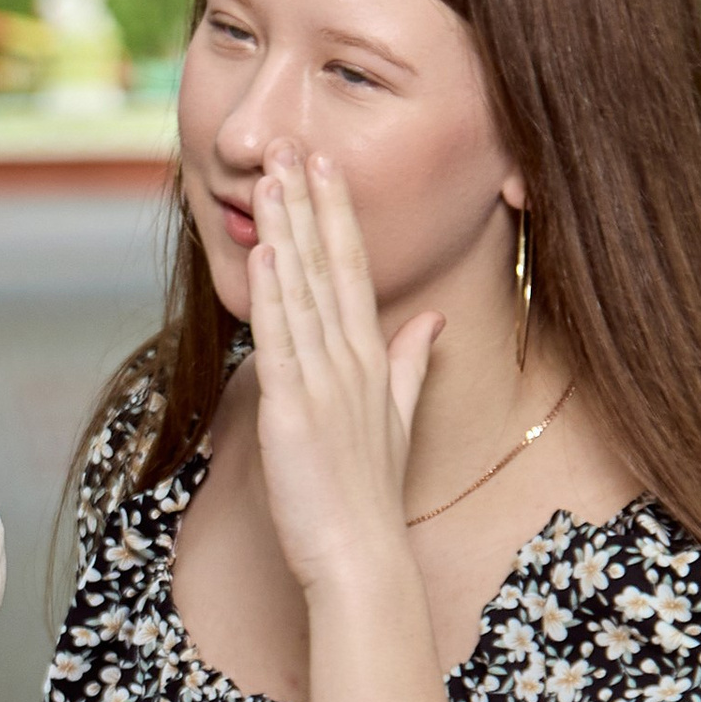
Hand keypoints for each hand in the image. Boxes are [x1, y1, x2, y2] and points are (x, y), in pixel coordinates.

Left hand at [248, 145, 440, 601]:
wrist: (361, 556)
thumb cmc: (370, 496)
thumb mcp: (399, 418)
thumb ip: (412, 363)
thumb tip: (433, 322)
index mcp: (373, 360)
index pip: (354, 271)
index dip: (336, 216)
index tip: (324, 166)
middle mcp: (353, 361)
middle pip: (330, 266)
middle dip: (311, 203)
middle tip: (293, 145)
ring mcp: (326, 382)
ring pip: (304, 290)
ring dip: (288, 229)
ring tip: (273, 175)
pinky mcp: (296, 409)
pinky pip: (284, 339)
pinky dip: (275, 293)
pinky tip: (268, 250)